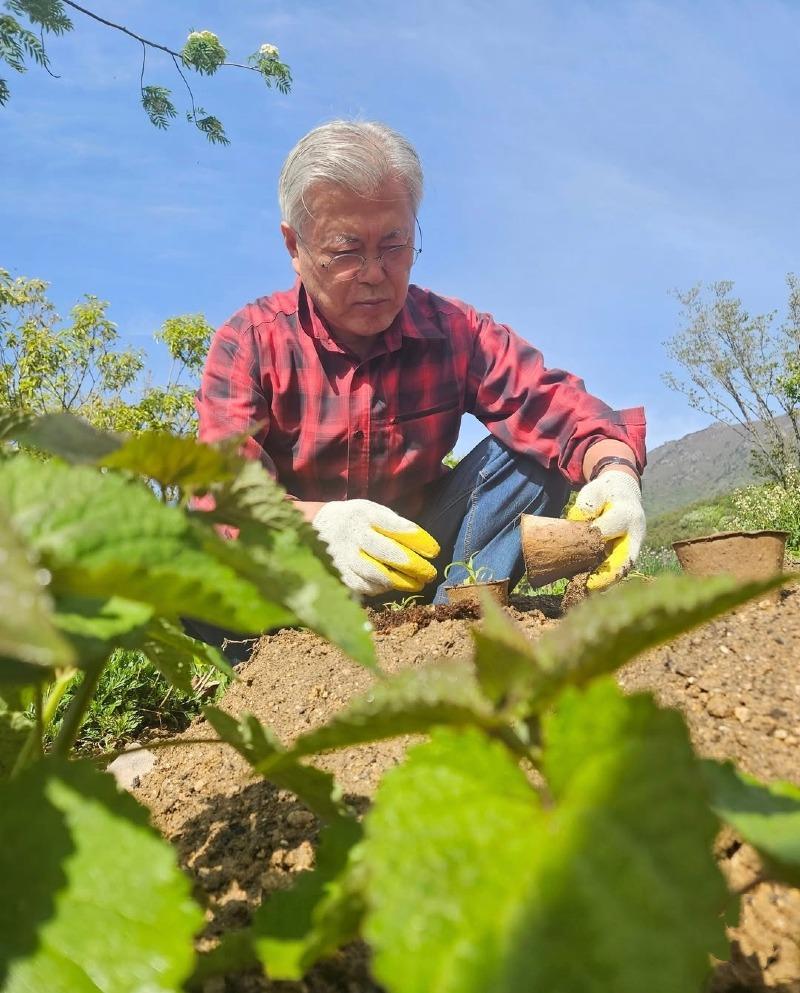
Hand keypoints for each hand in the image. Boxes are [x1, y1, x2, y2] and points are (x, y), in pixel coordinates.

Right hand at [312, 499, 439, 595]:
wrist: (314, 526)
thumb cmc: (355, 520)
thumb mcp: (371, 511)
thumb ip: (393, 524)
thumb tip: (422, 545)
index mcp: (364, 513)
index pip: (396, 527)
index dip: (418, 540)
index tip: (434, 551)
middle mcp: (352, 533)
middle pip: (387, 552)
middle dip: (413, 565)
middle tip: (430, 573)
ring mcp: (343, 555)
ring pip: (375, 573)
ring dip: (400, 581)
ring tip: (416, 584)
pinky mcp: (337, 572)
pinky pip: (362, 585)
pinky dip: (380, 588)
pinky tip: (391, 586)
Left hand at [568, 470, 645, 589]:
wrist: (623, 494)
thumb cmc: (605, 493)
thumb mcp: (594, 492)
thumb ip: (585, 506)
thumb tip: (576, 524)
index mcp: (627, 514)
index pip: (609, 528)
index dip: (593, 537)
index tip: (576, 547)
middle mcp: (635, 534)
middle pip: (624, 559)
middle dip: (607, 575)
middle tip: (588, 586)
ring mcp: (633, 546)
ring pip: (622, 569)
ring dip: (606, 581)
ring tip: (586, 589)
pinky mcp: (627, 555)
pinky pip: (617, 570)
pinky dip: (604, 579)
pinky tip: (587, 586)